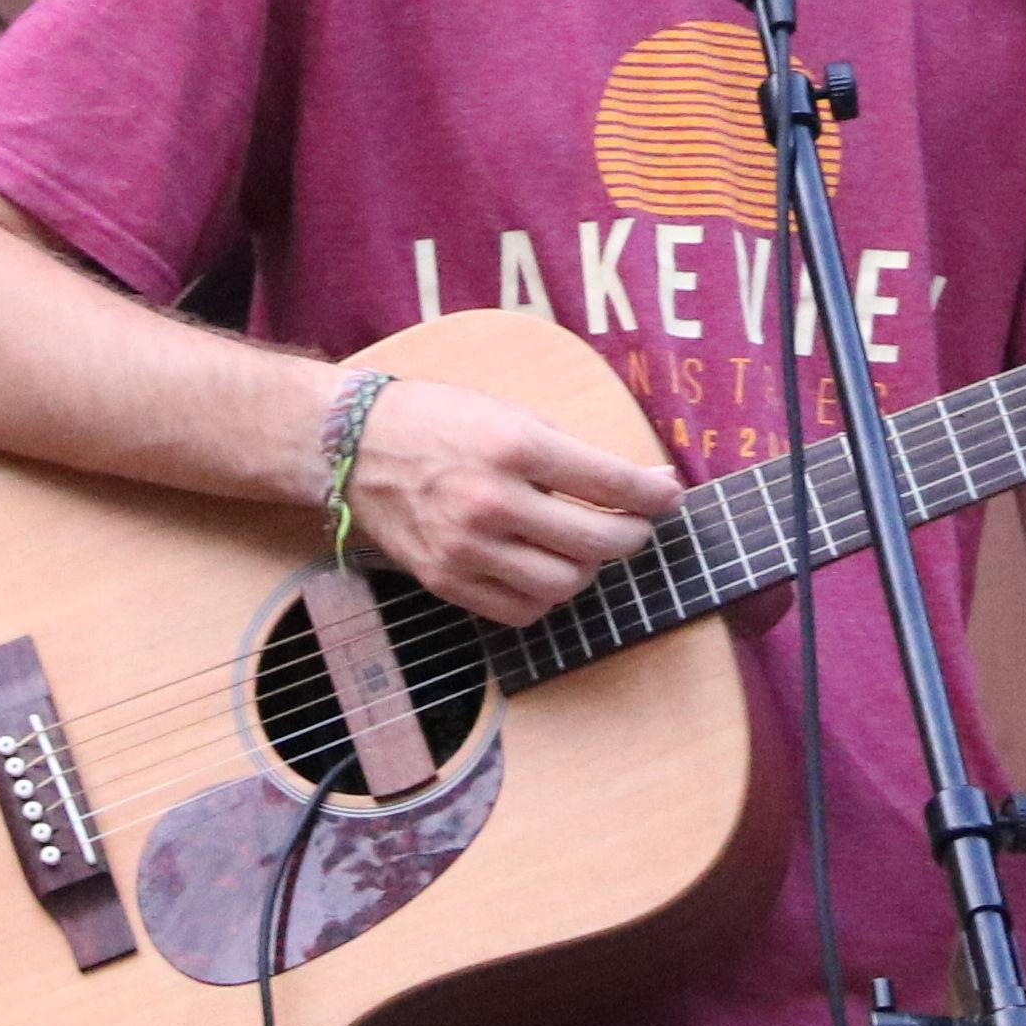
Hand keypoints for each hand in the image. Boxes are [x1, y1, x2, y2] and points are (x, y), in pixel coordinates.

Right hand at [327, 371, 680, 629]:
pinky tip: (546, 569)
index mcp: (513, 447)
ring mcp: (466, 548)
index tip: (670, 496)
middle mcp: (491, 501)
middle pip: (594, 541)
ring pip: (562, 585)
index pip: (608, 482)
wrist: (355, 446)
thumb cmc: (440, 421)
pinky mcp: (446, 581)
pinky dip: (547, 597)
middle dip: (632, 537)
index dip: (653, 495)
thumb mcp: (510, 414)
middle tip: (638, 527)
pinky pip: (521, 610)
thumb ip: (573, 453)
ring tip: (587, 547)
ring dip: (589, 569)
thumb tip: (644, 482)